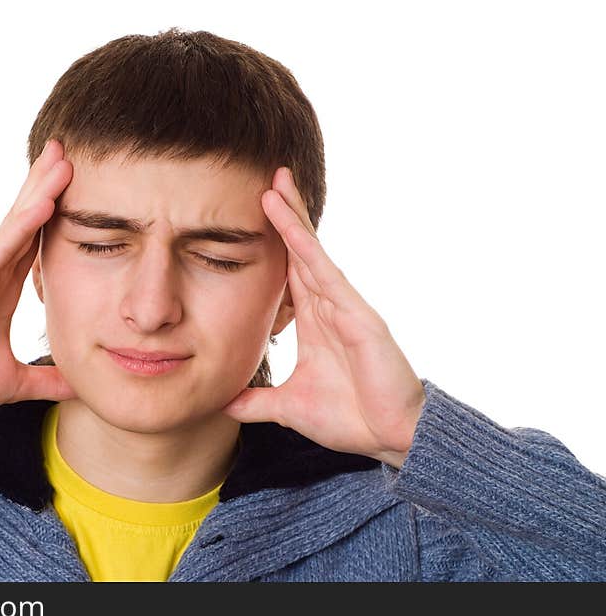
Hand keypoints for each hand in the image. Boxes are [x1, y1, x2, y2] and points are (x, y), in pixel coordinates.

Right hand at [0, 139, 76, 427]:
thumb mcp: (11, 382)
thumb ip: (46, 380)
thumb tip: (81, 385)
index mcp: (4, 290)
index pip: (38, 244)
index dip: (59, 215)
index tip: (85, 190)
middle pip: (28, 221)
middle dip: (49, 186)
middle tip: (72, 152)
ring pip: (17, 224)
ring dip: (40, 190)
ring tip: (63, 158)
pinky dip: (23, 224)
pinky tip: (44, 201)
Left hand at [221, 167, 425, 468]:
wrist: (390, 438)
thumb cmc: (350, 418)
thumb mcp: (288, 409)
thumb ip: (257, 402)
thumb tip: (224, 403)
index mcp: (313, 321)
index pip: (287, 270)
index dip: (273, 241)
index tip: (252, 213)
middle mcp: (328, 306)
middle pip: (300, 250)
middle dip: (284, 213)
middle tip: (266, 177)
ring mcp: (344, 306)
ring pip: (312, 252)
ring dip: (292, 217)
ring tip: (275, 182)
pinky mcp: (357, 314)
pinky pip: (326, 273)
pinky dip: (306, 246)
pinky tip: (288, 222)